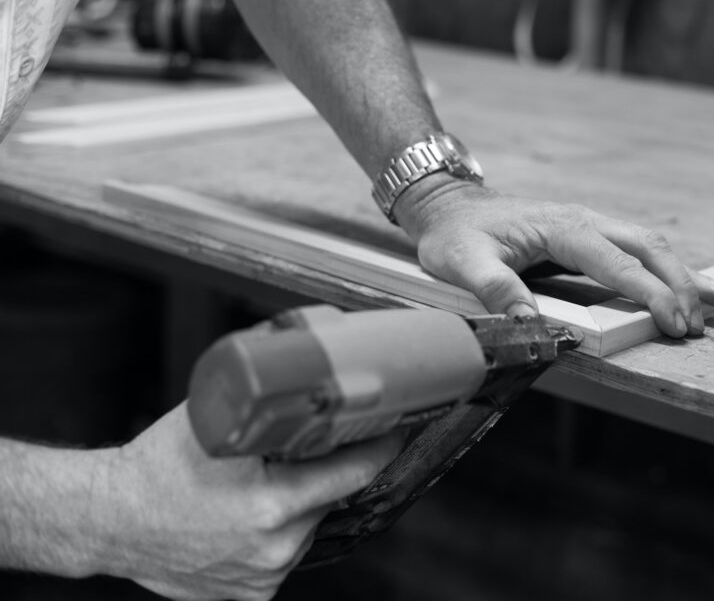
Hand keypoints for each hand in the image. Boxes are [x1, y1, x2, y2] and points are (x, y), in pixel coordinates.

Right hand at [96, 404, 399, 600]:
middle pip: (331, 494)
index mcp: (274, 504)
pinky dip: (278, 530)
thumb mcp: (216, 419)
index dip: (380, 445)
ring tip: (257, 483)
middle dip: (326, 468)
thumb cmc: (158, 465)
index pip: (357, 471)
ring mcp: (265, 574)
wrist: (108, 519)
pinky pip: (284, 551)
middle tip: (301, 446)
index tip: (395, 427)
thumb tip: (305, 348)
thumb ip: (267, 394)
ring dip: (299, 501)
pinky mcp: (253, 594)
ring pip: (308, 524)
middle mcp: (276, 546)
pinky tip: (245, 513)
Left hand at [394, 177, 713, 336]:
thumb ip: (494, 289)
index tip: (673, 320)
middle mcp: (584, 221)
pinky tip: (692, 282)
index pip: (616, 262)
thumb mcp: (461, 263)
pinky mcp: (590, 236)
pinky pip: (637, 249)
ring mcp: (590, 225)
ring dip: (681, 274)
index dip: (648, 292)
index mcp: (562, 227)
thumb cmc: (456, 236)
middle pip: (647, 248)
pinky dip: (667, 267)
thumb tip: (530, 321)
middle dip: (677, 285)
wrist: (450, 206)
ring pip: (650, 245)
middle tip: (695, 325)